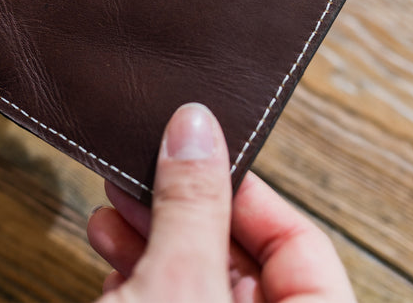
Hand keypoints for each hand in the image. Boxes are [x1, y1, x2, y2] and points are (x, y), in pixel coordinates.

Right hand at [87, 103, 356, 301]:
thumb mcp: (179, 285)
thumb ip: (192, 206)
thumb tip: (196, 126)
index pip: (300, 244)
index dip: (247, 191)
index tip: (202, 149)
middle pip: (241, 255)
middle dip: (183, 207)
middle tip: (145, 166)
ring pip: (198, 278)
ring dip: (151, 236)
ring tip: (114, 201)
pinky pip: (171, 300)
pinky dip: (140, 272)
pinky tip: (111, 245)